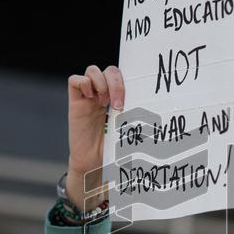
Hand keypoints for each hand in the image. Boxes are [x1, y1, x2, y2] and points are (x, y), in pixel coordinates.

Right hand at [66, 65, 124, 205]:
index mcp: (115, 98)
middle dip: (116, 83)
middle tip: (118, 104)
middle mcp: (101, 95)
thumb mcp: (129, 129)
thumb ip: (136, 117)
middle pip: (109, 70)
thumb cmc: (113, 148)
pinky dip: (83, 84)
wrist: (94, 164)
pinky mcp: (74, 103)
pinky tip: (91, 100)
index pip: (121, 75)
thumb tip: (159, 113)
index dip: (126, 81)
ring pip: (92, 70)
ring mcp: (87, 97)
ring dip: (101, 83)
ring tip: (103, 102)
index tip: (131, 99)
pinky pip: (74, 80)